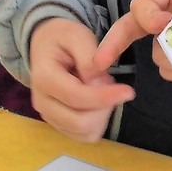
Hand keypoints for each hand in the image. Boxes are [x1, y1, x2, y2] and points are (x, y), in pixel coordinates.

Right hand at [28, 16, 132, 141]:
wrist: (47, 45)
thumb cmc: (63, 38)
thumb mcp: (77, 35)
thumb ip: (89, 57)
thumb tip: (98, 80)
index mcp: (44, 78)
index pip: (77, 97)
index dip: (105, 97)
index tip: (129, 91)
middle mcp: (42, 102)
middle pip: (80, 122)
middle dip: (104, 107)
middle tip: (109, 83)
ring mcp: (48, 116)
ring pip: (84, 132)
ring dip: (102, 115)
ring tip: (100, 89)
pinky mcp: (58, 124)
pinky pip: (84, 135)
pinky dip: (97, 121)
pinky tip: (96, 101)